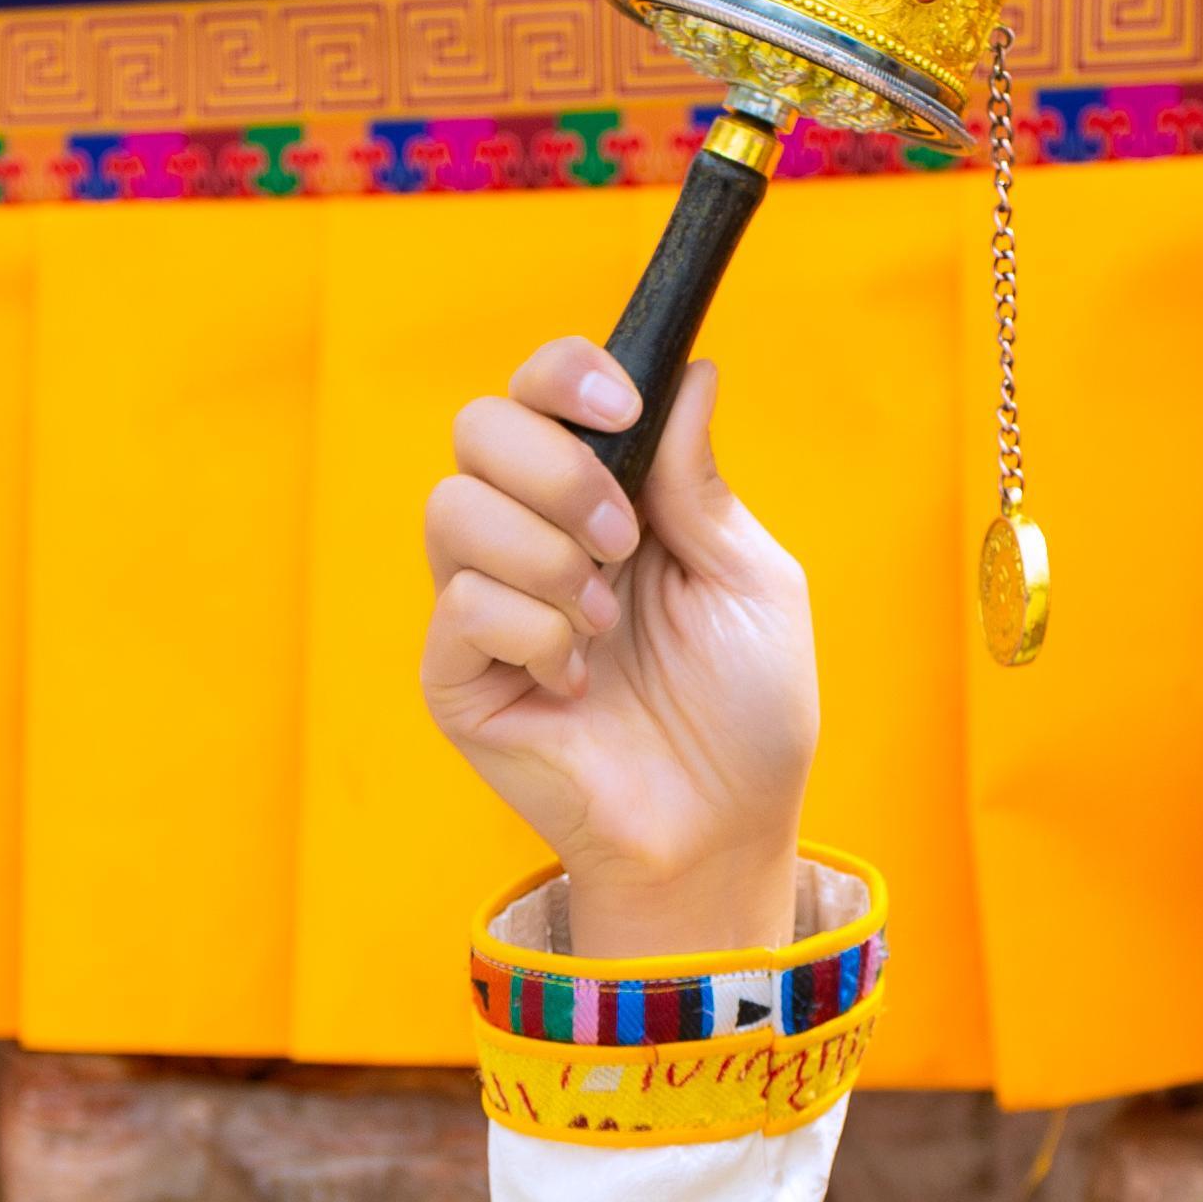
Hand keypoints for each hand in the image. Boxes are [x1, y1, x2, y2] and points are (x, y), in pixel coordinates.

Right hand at [418, 336, 818, 954]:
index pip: (540, 390)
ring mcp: (482, 605)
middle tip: (624, 540)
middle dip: (557, 469)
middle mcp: (528, 535)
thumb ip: (698, 481)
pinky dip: (535, 633)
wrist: (721, 827)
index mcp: (599, 495)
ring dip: (548, 557)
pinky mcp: (456, 675)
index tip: (625, 408)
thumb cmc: (744, 710)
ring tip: (606, 623)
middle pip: (478, 427)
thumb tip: (689, 374)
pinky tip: (577, 680)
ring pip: (454, 508)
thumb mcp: (748, 579)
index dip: (566, 375)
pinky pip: (463, 606)